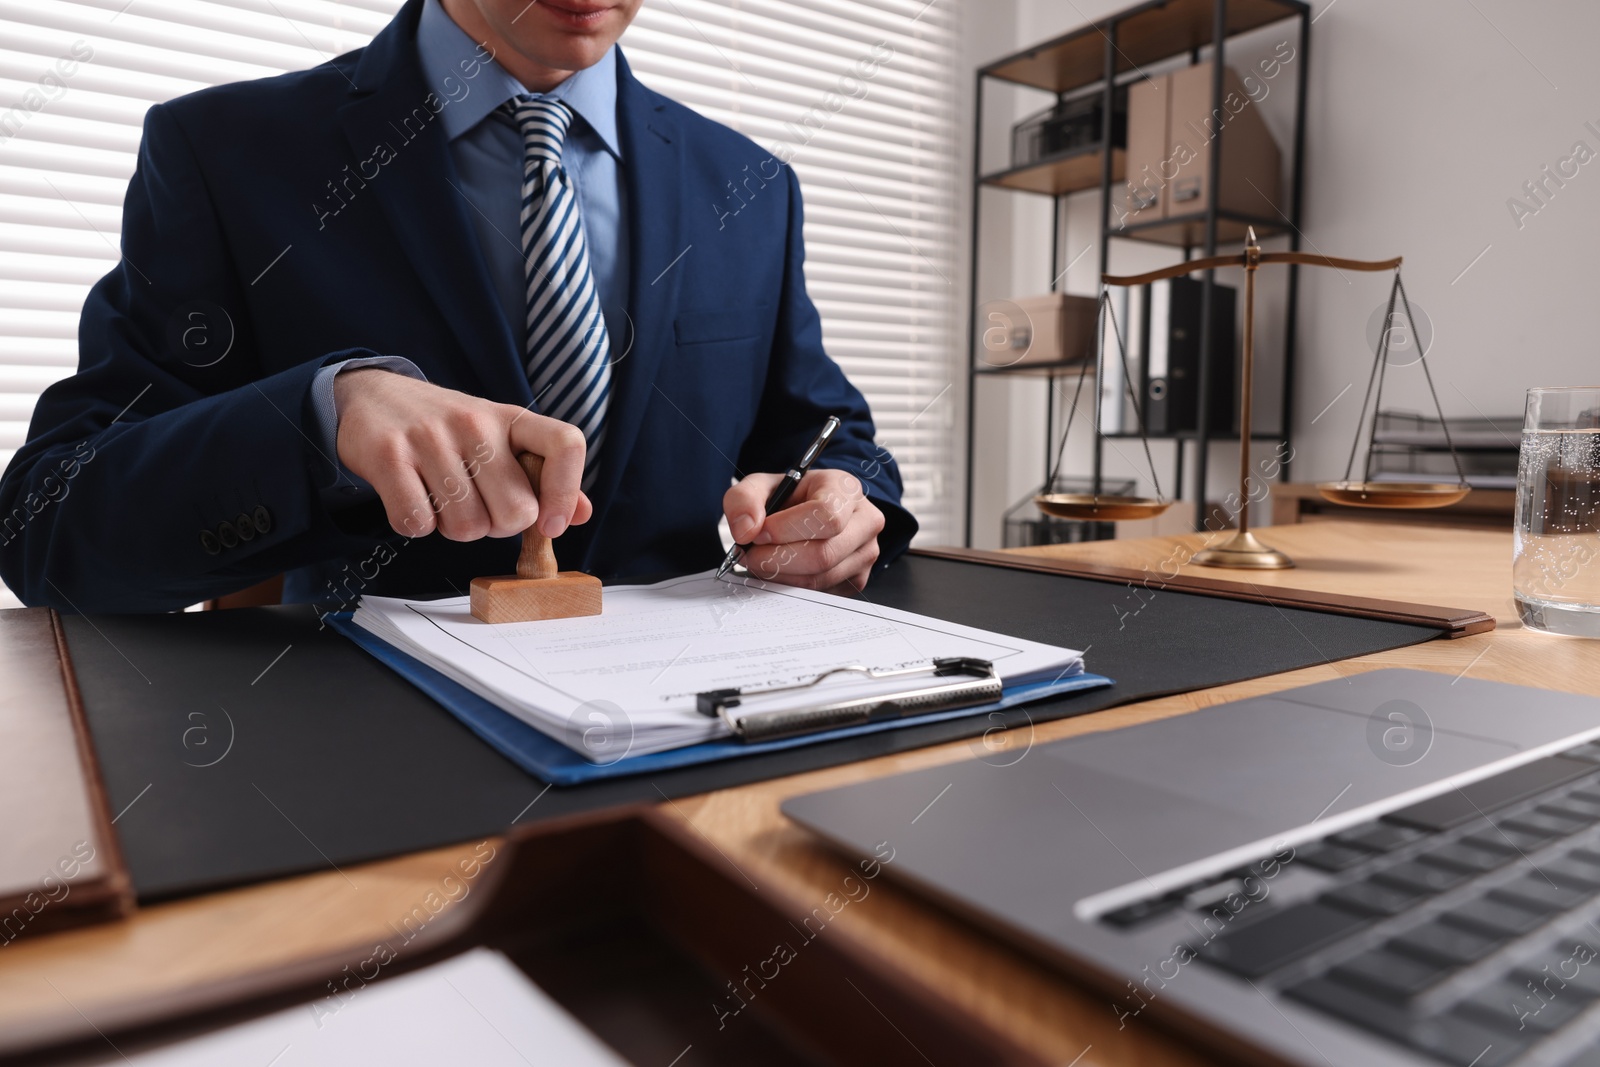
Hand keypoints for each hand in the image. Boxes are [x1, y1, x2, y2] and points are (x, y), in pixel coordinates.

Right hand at [334, 369, 591, 540]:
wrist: (370, 397)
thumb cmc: (445, 430)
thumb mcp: (498, 440)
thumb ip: (541, 477)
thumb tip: (581, 514)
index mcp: (510, 418)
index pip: (566, 445)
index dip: (566, 493)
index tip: (551, 525)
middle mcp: (475, 422)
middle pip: (515, 512)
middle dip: (496, 527)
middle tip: (476, 507)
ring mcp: (429, 436)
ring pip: (466, 526)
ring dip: (453, 529)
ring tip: (441, 499)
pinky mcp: (387, 455)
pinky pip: (417, 523)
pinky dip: (415, 526)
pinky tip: (412, 499)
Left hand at [723, 468, 885, 593]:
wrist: (809, 511)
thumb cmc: (791, 497)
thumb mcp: (761, 486)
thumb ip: (744, 499)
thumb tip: (746, 531)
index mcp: (846, 489)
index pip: (825, 515)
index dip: (785, 530)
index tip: (758, 534)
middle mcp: (866, 521)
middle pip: (823, 554)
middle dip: (777, 559)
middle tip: (751, 555)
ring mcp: (866, 554)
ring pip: (820, 579)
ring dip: (781, 576)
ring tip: (762, 561)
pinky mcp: (858, 580)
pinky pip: (821, 593)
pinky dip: (792, 587)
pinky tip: (781, 570)